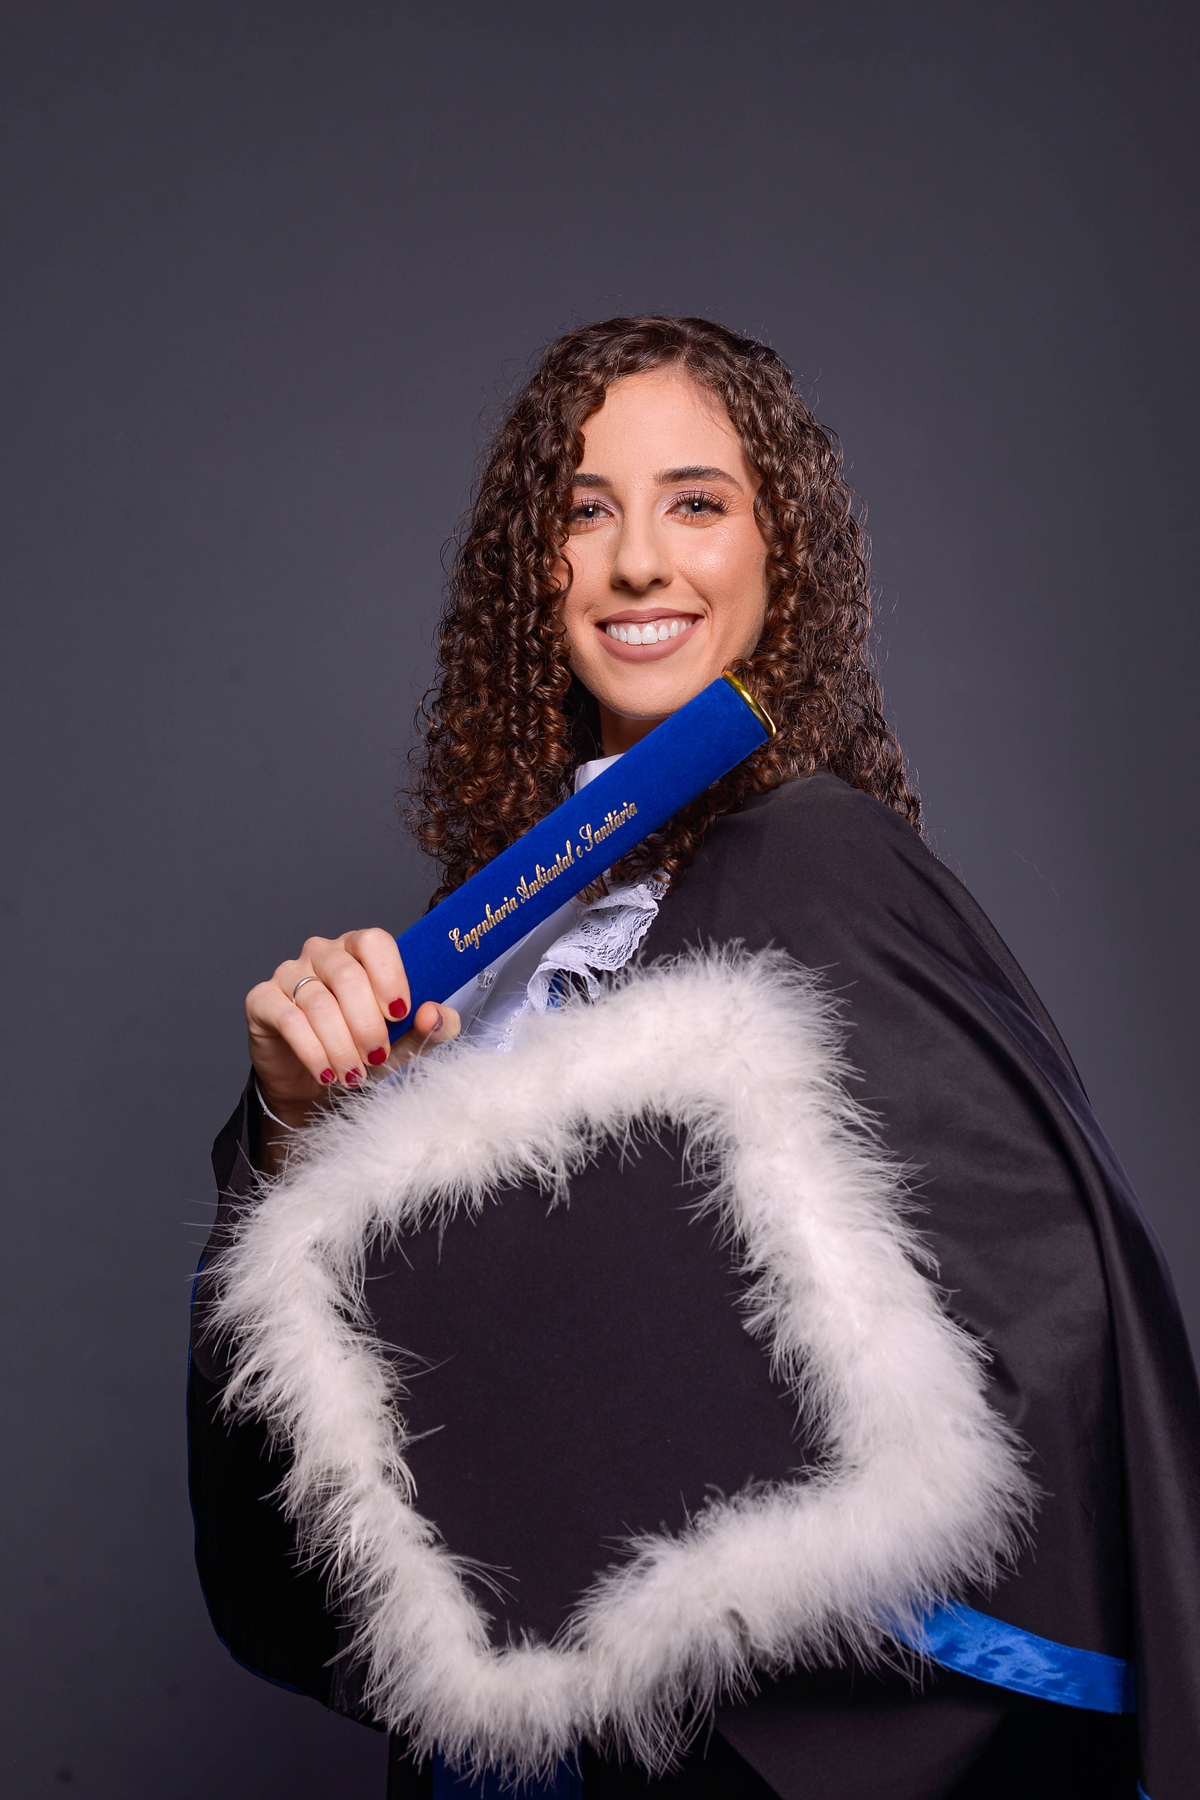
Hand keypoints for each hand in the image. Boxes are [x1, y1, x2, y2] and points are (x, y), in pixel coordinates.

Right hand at [245, 928, 460, 1129]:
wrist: (313, 1083)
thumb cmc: (362, 1052)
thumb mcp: (404, 1044)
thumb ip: (430, 1029)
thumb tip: (436, 1013)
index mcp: (359, 951)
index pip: (374, 941)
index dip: (390, 976)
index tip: (400, 1014)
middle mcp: (322, 954)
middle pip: (348, 975)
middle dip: (367, 1024)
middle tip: (377, 1057)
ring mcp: (289, 973)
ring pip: (318, 1002)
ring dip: (341, 1045)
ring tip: (354, 1075)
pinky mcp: (262, 1000)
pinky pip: (289, 1019)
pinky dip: (313, 1052)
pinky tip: (326, 1074)